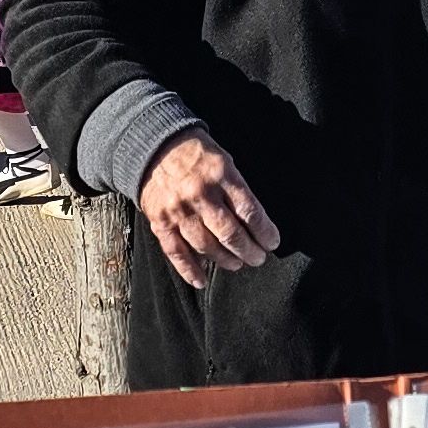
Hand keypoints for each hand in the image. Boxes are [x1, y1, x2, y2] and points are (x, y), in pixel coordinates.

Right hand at [140, 132, 280, 284]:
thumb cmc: (197, 156)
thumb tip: (254, 223)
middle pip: (229, 233)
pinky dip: (189, 269)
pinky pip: (176, 252)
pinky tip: (202, 280)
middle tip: (258, 258)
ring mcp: (179, 210)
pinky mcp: (160, 222)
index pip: (249, 211)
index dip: (264, 231)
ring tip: (237, 263)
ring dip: (225, 260)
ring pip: (206, 246)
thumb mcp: (225, 161)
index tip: (272, 242)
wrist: (155, 147)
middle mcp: (200, 194)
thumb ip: (238, 190)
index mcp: (221, 175)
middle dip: (248, 250)